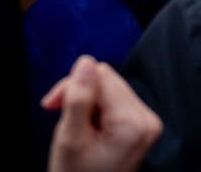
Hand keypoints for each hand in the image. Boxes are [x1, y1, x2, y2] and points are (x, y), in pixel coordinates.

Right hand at [44, 56, 162, 171]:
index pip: (100, 75)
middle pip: (106, 79)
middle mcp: (146, 120)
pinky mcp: (139, 126)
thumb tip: (84, 62)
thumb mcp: (70, 137)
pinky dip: (95, 110)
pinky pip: (113, 100)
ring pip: (108, 88)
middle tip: (62, 115)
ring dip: (86, 102)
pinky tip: (87, 128)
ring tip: (76, 127)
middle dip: (80, 94)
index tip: (54, 105)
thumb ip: (78, 98)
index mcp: (134, 122)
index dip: (73, 86)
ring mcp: (145, 123)